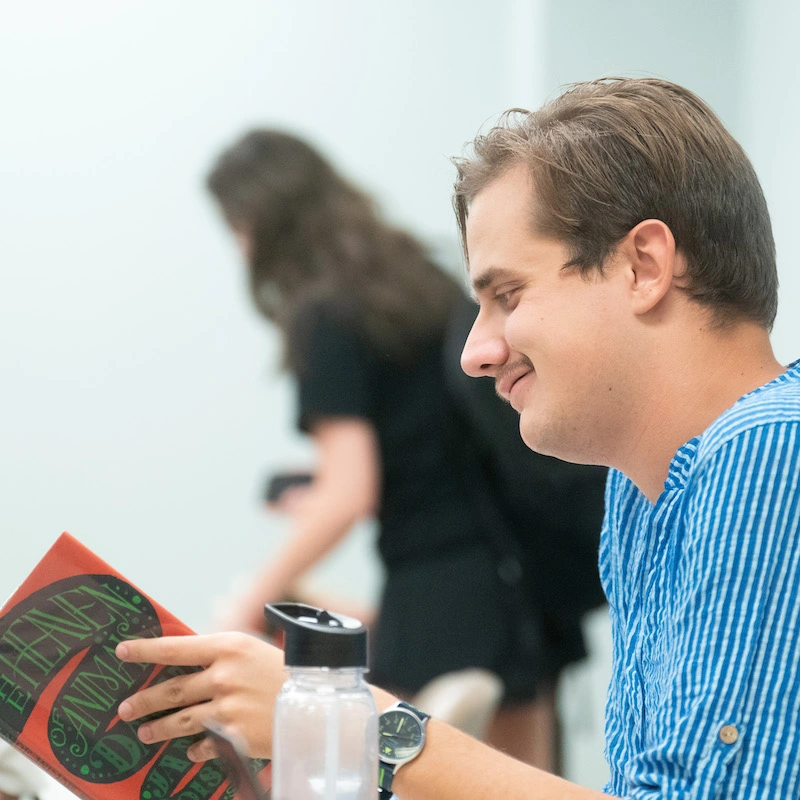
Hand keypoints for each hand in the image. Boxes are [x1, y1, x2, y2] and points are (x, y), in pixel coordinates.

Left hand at [116, 632, 284, 761]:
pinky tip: (189, 752)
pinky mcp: (233, 736)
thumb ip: (222, 657)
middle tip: (125, 708)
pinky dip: (195, 749)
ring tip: (145, 733)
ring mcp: (227, 707)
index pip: (176, 648)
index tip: (122, 651)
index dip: (146, 650)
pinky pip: (203, 745)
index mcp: (229, 646)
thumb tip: (191, 664)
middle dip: (145, 700)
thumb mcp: (255, 651)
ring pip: (181, 720)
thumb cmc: (288, 671)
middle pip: (172, 688)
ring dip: (159, 728)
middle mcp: (223, 675)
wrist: (319, 701)